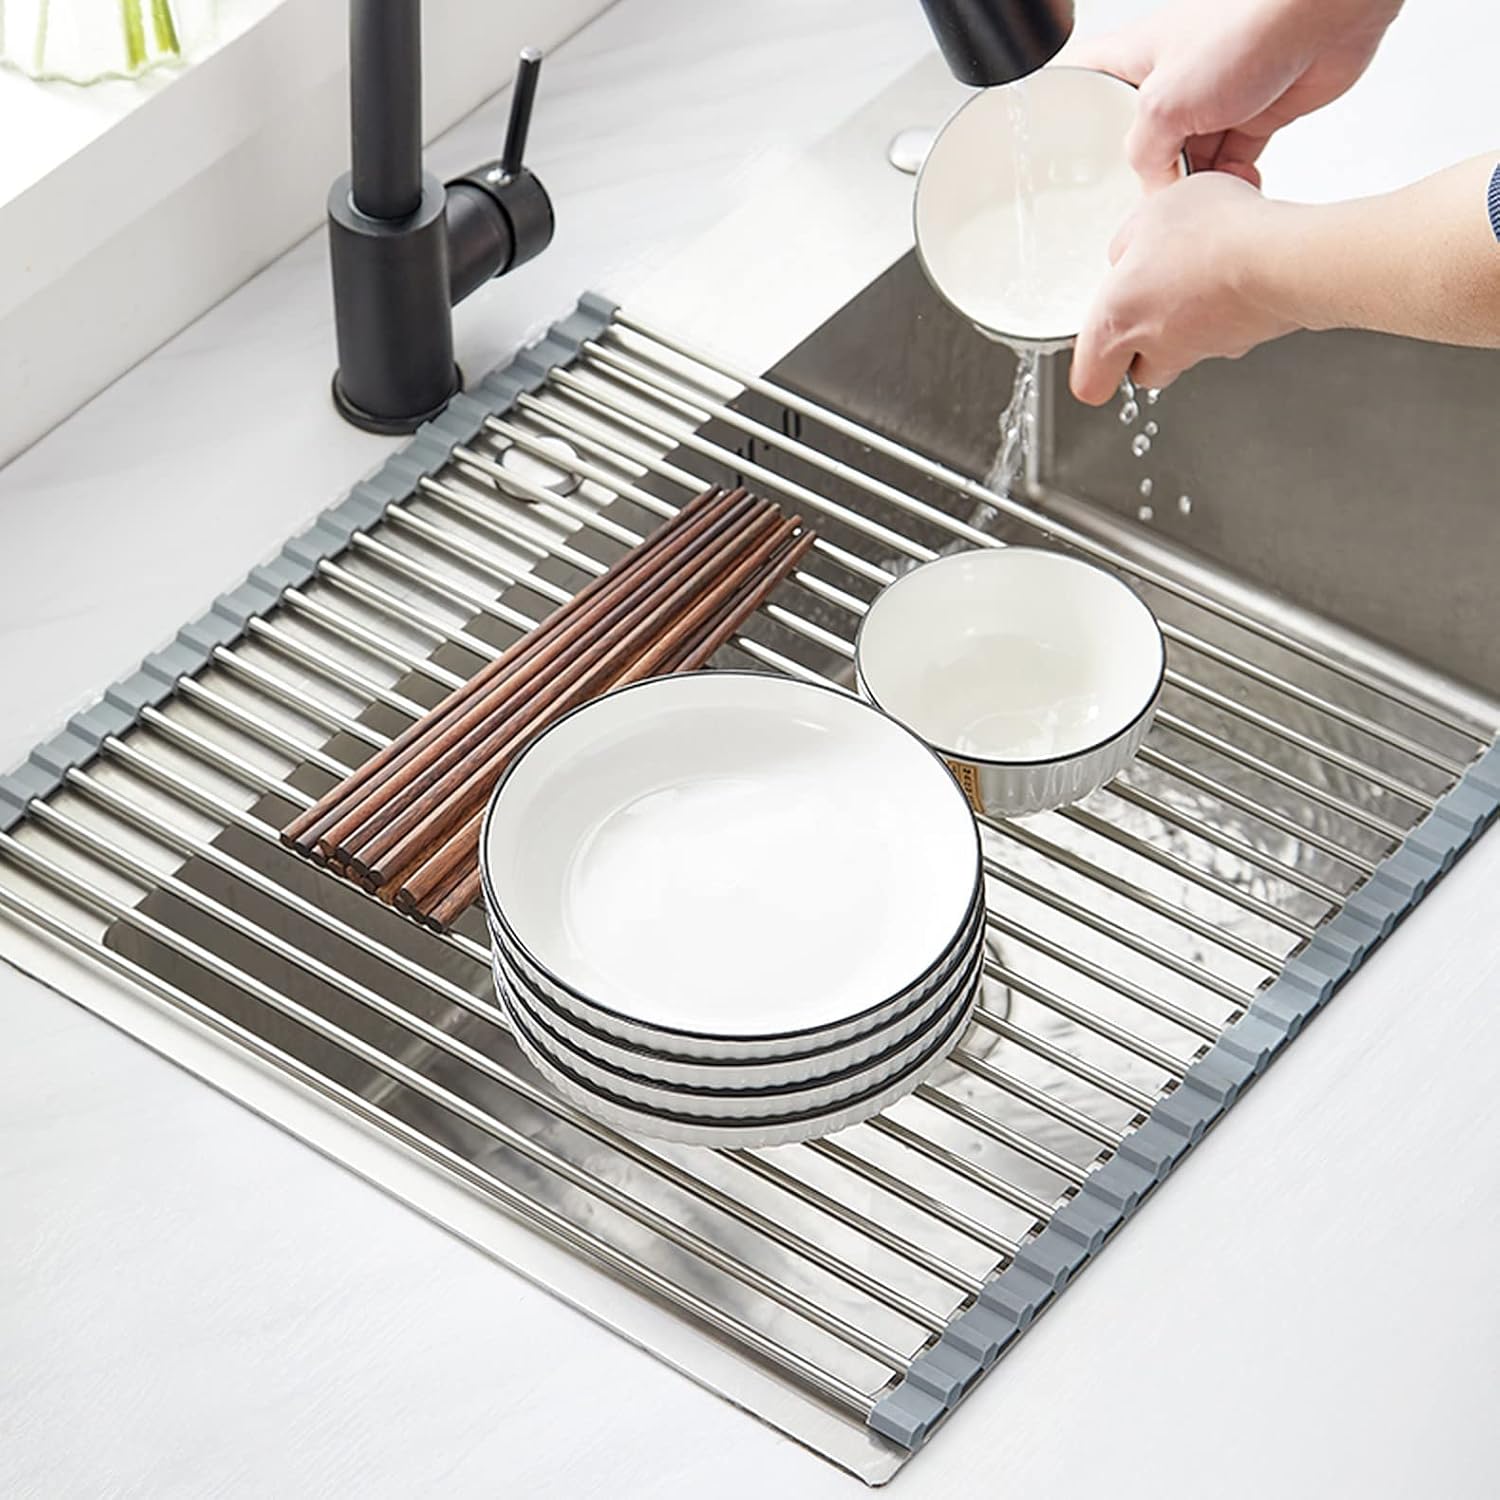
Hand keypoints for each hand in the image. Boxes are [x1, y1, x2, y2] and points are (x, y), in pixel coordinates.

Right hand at [1063, 0, 1402, 189]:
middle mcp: (1170, 78)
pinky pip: (1230, 161)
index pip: (1083, 85)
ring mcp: (1212, 97)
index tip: (1057, 153)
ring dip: (1194, 184)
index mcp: (1134, 60)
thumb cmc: (1245, 29)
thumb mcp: (1163, 106)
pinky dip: (1231, 181)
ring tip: (1199, 197)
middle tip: (1147, 197)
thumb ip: (1144, 157)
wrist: (1324, 16)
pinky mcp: (1252, 113)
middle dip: (1145, 174)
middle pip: (1140, 141)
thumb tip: (1155, 191)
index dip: (1067, 117)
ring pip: (1187, 159)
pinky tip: (1234, 188)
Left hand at [1069, 172, 1302, 403]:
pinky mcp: (1245, 340)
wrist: (1281, 255)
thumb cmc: (1213, 236)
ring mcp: (1204, 349)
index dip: (1092, 368)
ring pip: (1183, 350)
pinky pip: (1227, 331)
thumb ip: (1128, 241)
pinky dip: (1226, 308)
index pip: (1086, 382)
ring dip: (1186, 321)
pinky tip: (1233, 269)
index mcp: (1115, 323)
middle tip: (1150, 306)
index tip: (1098, 348)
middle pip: (1138, 370)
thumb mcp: (1150, 214)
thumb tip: (1128, 254)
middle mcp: (1157, 348)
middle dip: (1141, 345)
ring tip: (1198, 273)